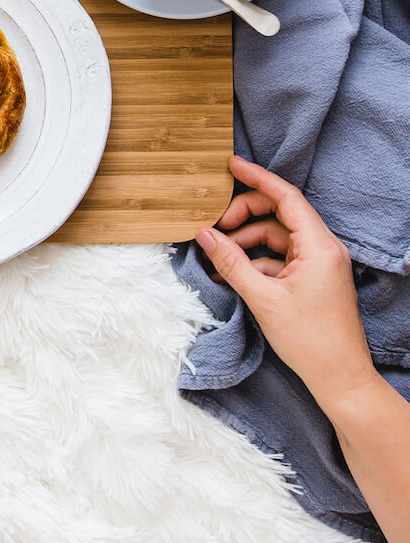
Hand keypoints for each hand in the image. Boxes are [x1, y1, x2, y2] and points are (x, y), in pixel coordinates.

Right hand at [195, 155, 374, 408]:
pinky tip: (229, 275)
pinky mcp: (311, 279)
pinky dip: (253, 262)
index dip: (257, 178)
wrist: (339, 377)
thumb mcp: (262, 298)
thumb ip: (231, 261)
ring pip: (274, 238)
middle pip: (277, 215)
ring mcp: (318, 264)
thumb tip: (204, 234)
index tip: (231, 165)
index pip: (286, 198)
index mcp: (319, 246)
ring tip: (215, 259)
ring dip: (243, 244)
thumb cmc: (310, 340)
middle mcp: (323, 249)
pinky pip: (278, 258)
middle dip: (243, 216)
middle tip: (212, 226)